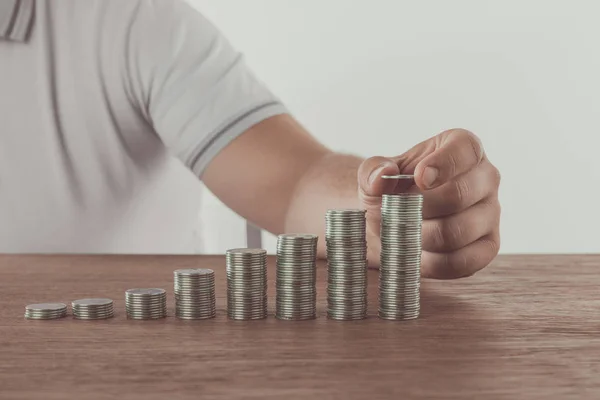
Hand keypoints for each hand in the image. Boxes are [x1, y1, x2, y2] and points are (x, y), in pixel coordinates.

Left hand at [358, 129, 500, 278]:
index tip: (418, 178)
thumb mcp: (377, 172)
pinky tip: (416, 254)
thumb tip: (382, 176)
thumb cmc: (394, 188)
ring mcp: (491, 212)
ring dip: (420, 237)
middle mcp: (486, 176)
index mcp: (464, 147)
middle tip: (394, 214)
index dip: (443, 164)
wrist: (397, 218)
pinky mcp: (489, 246)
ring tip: (401, 233)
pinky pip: (464, 261)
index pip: (464, 149)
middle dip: (417, 210)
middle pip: (458, 196)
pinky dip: (432, 263)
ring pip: (458, 232)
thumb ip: (374, 169)